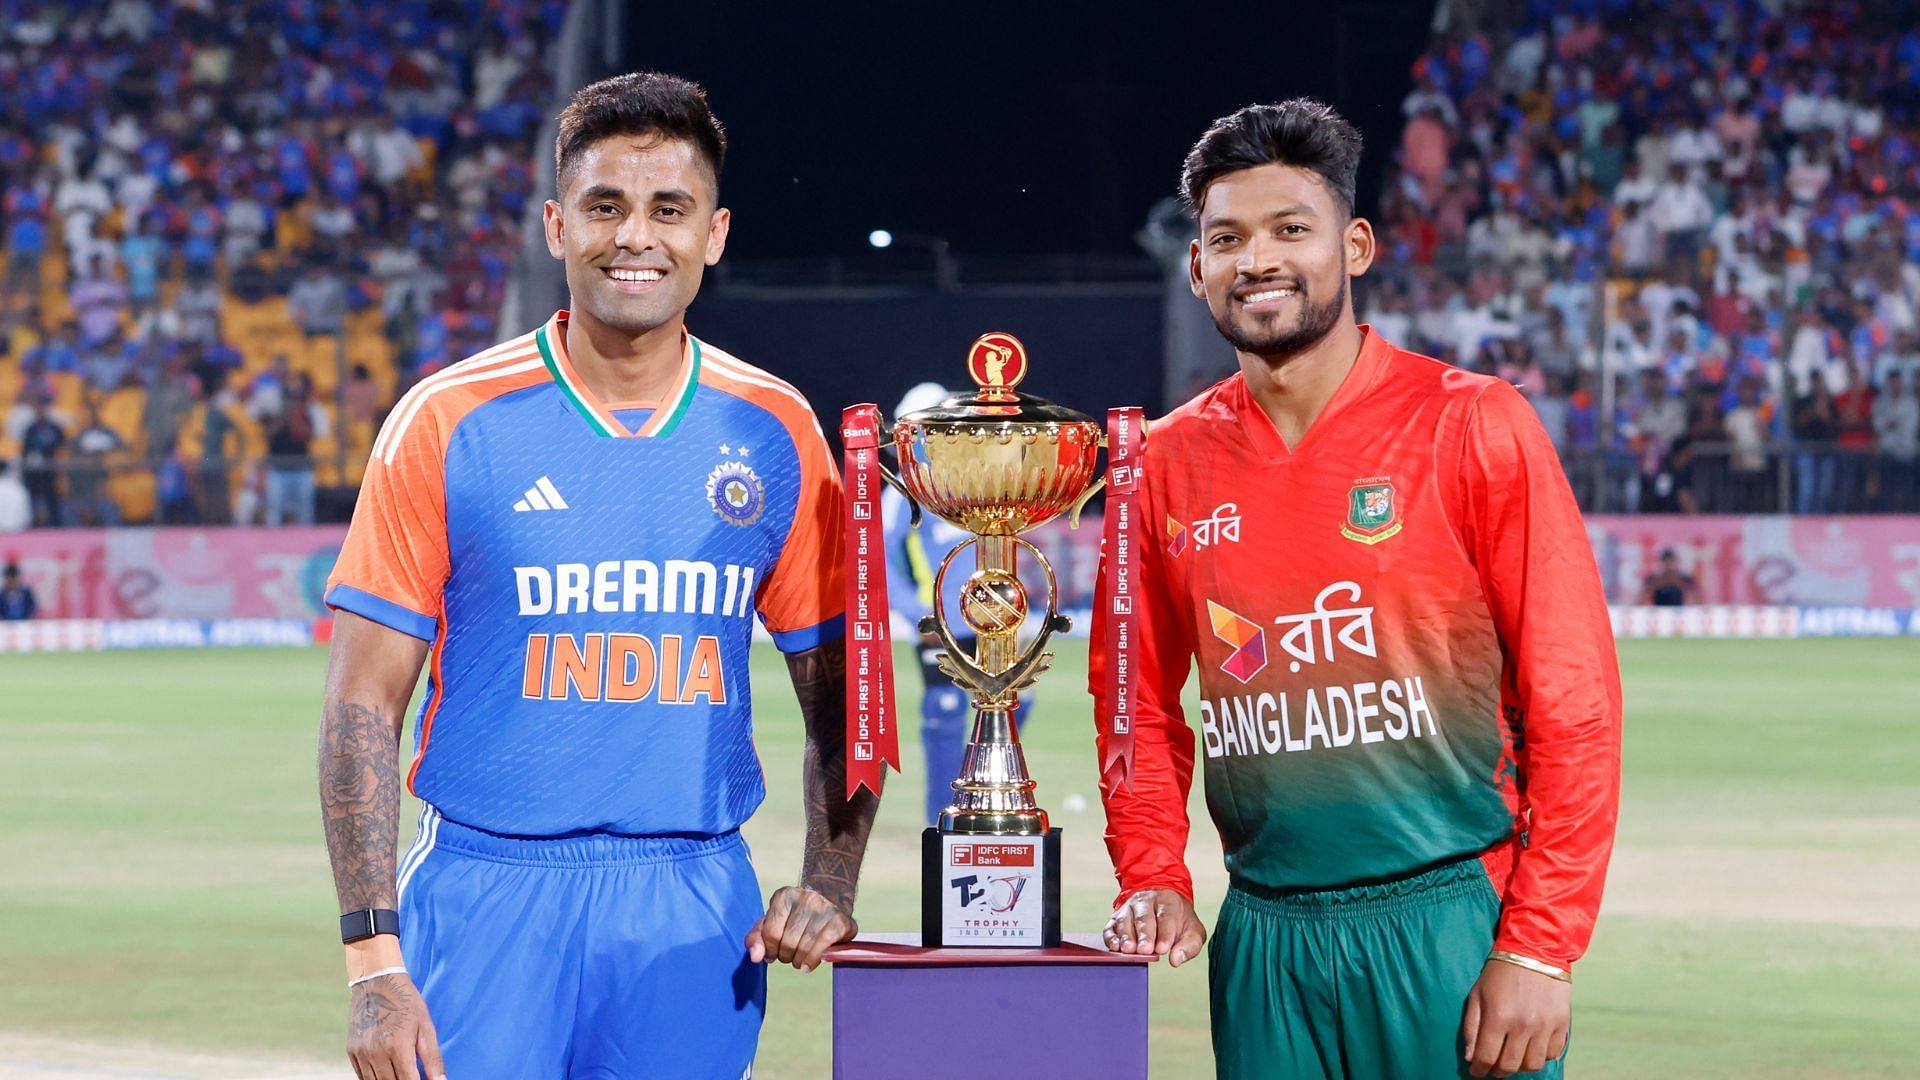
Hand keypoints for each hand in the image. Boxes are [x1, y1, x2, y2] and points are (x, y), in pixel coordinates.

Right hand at [347, 972, 444, 1079]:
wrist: (376, 981)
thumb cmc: (406, 1002)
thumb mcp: (425, 1026)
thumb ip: (433, 1057)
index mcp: (398, 1047)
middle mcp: (376, 1053)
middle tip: (414, 1076)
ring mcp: (361, 1053)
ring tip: (401, 1074)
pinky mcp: (352, 1051)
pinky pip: (362, 1076)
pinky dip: (374, 1079)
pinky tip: (387, 1073)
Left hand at [745, 885, 856, 972]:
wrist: (830, 899)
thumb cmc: (796, 916)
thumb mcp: (772, 922)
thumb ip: (757, 938)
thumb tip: (755, 957)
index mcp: (784, 896)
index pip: (770, 932)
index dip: (769, 949)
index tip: (773, 954)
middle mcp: (805, 898)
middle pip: (788, 941)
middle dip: (785, 956)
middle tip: (789, 957)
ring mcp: (825, 908)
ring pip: (804, 946)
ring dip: (799, 961)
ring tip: (799, 961)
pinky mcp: (840, 920)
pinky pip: (822, 947)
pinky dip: (813, 960)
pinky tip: (809, 965)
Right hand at [1102, 888, 1205, 966]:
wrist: (1161, 903)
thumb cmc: (1178, 921)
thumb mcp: (1193, 931)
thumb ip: (1189, 945)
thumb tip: (1176, 959)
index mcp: (1168, 901)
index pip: (1166, 916)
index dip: (1164, 933)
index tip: (1163, 949)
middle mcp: (1146, 901)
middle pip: (1144, 917)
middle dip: (1144, 935)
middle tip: (1144, 950)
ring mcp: (1128, 908)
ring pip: (1125, 920)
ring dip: (1126, 936)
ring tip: (1128, 950)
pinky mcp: (1116, 918)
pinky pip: (1111, 927)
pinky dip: (1111, 937)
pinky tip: (1115, 947)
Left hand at [1462, 959, 1571, 1076]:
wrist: (1535, 950)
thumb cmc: (1500, 972)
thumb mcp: (1477, 994)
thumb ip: (1472, 1026)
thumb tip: (1471, 1057)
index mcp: (1498, 1017)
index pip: (1487, 1057)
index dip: (1479, 1070)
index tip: (1477, 1072)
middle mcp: (1522, 1025)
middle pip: (1509, 1066)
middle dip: (1498, 1072)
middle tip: (1493, 1068)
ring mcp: (1544, 1026)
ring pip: (1532, 1065)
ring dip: (1520, 1066)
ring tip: (1513, 1058)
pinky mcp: (1561, 1024)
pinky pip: (1552, 1053)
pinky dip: (1541, 1056)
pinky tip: (1532, 1048)